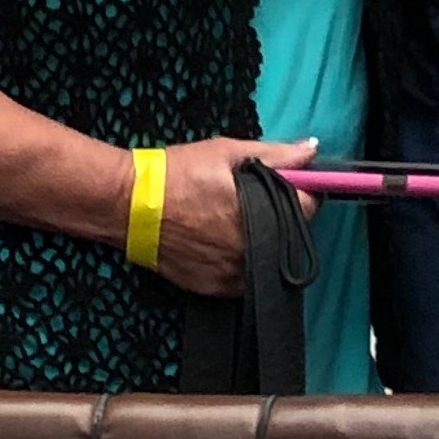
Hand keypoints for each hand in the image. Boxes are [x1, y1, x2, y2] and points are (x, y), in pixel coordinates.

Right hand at [141, 135, 318, 297]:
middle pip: (289, 235)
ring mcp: (232, 274)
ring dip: (262, 242)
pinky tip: (221, 241)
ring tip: (235, 221)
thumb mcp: (226, 153)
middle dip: (281, 217)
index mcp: (259, 215)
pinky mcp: (214, 288)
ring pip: (267, 259)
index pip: (307, 208)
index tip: (290, 184)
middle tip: (255, 200)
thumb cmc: (176, 174)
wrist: (128, 206)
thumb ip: (275, 154)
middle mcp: (249, 250)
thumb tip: (310, 150)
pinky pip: (243, 278)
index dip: (303, 192)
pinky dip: (240, 261)